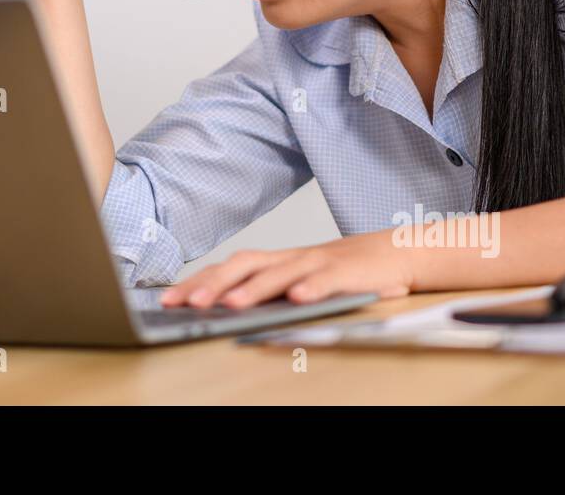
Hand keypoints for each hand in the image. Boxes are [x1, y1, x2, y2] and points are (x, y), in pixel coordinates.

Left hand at [158, 229, 413, 308]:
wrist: (396, 253)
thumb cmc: (341, 273)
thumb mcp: (298, 281)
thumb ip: (267, 292)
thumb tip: (223, 310)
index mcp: (275, 261)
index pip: (228, 268)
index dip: (197, 281)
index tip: (168, 299)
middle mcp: (290, 258)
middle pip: (245, 265)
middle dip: (214, 284)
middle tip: (189, 304)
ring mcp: (317, 263)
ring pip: (281, 272)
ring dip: (255, 288)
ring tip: (233, 305)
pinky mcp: (347, 272)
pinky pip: (327, 279)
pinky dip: (312, 287)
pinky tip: (297, 298)